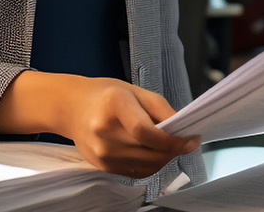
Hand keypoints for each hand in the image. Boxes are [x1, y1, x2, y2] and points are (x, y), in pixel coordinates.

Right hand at [59, 77, 199, 177]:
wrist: (73, 108)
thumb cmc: (106, 96)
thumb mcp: (137, 91)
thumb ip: (162, 110)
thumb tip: (182, 131)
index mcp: (114, 105)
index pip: (145, 132)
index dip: (172, 140)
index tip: (191, 140)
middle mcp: (104, 132)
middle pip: (149, 152)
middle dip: (173, 150)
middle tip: (185, 141)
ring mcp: (101, 152)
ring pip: (147, 166)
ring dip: (164, 158)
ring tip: (168, 144)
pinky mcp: (102, 166)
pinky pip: (137, 172)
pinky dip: (151, 164)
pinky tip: (153, 151)